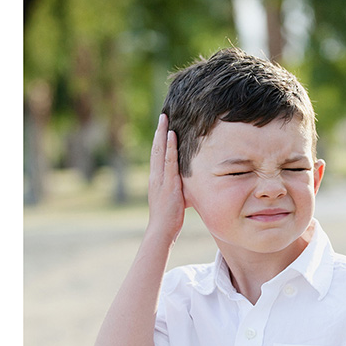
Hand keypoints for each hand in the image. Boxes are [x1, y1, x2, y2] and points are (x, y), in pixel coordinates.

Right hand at [147, 113, 184, 243]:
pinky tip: (171, 136)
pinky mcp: (167, 182)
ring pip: (160, 151)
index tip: (162, 127)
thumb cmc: (169, 219)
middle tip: (163, 115)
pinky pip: (169, 161)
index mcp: (156, 180)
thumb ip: (179, 190)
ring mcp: (160, 178)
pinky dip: (169, 147)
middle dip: (159, 131)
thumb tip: (190, 185)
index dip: (159, 140)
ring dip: (162, 133)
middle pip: (156, 149)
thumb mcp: (173, 200)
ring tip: (165, 119)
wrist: (161, 230)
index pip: (157, 155)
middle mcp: (155, 176)